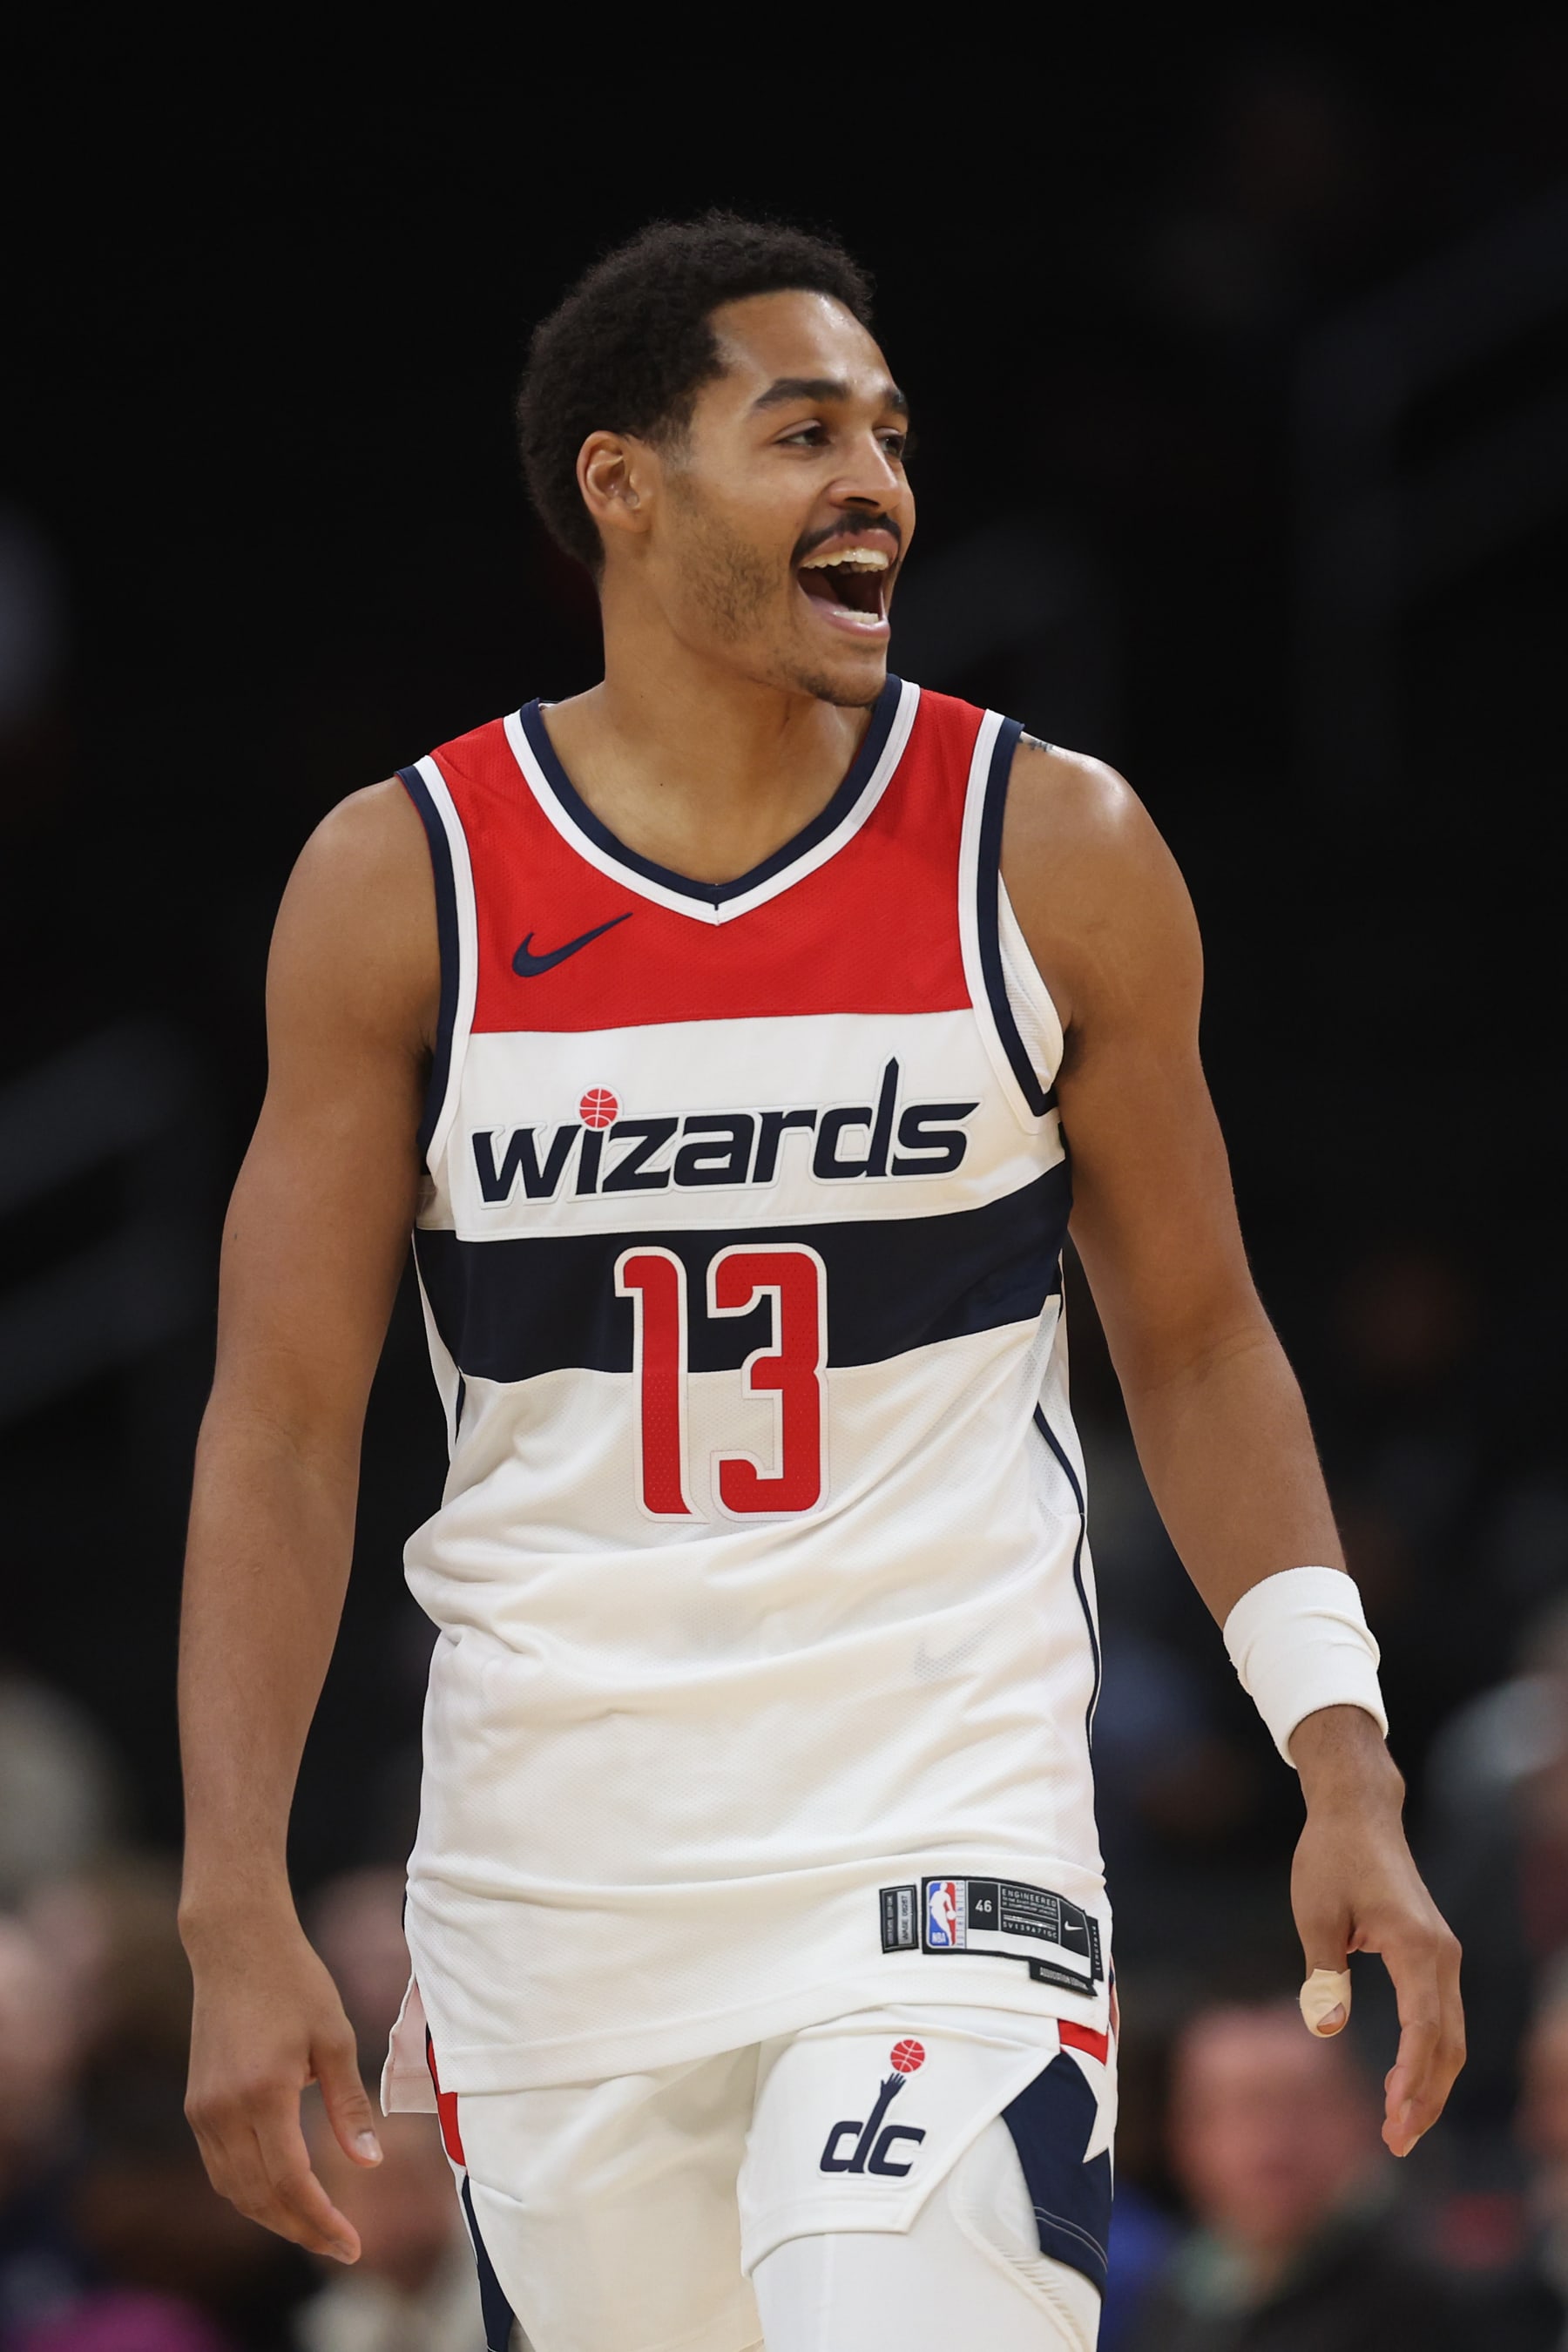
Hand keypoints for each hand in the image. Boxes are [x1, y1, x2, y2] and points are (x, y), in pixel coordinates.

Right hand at [183, 1902, 382, 2259]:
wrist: (236, 1944)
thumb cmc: (295, 1982)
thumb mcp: (335, 2038)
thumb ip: (348, 2106)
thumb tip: (370, 2164)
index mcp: (263, 2093)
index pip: (289, 2182)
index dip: (321, 2221)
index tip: (352, 2245)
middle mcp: (224, 2111)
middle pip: (258, 2198)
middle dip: (301, 2230)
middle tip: (341, 2246)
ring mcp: (203, 2111)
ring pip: (234, 2190)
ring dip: (273, 2217)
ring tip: (316, 2227)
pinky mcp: (196, 2105)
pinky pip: (220, 2168)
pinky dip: (250, 2192)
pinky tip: (281, 2193)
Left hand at [1289, 1704, 1464, 2157]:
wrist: (1358, 1813)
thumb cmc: (1331, 1858)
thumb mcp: (1315, 1914)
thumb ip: (1324, 1973)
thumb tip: (1327, 2028)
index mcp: (1415, 1946)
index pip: (1423, 2027)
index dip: (1411, 2075)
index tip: (1393, 2112)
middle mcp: (1441, 1956)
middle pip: (1447, 2044)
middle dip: (1425, 2098)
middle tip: (1395, 2143)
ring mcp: (1443, 1957)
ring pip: (1450, 2037)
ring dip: (1430, 2085)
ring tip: (1400, 2129)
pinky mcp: (1433, 1957)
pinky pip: (1440, 2019)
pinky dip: (1429, 2058)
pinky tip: (1406, 2086)